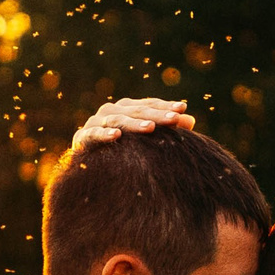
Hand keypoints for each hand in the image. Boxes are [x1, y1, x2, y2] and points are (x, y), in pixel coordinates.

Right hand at [71, 96, 194, 151]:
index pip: (149, 105)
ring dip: (134, 124)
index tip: (183, 109)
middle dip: (157, 115)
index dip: (165, 106)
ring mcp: (95, 123)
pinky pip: (94, 134)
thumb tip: (191, 120)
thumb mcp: (145, 141)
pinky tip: (116, 136)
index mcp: (126, 109)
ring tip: (150, 128)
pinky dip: (104, 134)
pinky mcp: (82, 138)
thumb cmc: (120, 153)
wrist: (86, 169)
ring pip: (118, 120)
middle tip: (175, 119)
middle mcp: (111, 111)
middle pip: (136, 111)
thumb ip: (165, 130)